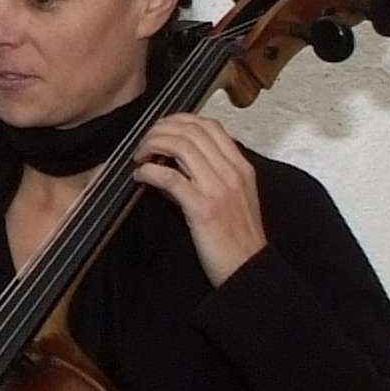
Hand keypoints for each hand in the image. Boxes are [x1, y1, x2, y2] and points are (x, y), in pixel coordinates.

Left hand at [133, 112, 267, 285]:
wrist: (249, 269)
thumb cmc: (237, 239)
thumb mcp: (232, 198)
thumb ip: (209, 177)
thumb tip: (172, 165)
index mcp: (241, 167)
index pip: (210, 126)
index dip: (180, 121)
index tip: (161, 129)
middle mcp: (232, 172)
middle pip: (192, 130)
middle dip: (161, 130)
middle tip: (144, 142)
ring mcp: (218, 188)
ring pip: (181, 146)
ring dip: (152, 145)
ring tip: (140, 156)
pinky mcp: (202, 208)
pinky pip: (170, 177)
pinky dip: (149, 171)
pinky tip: (140, 176)